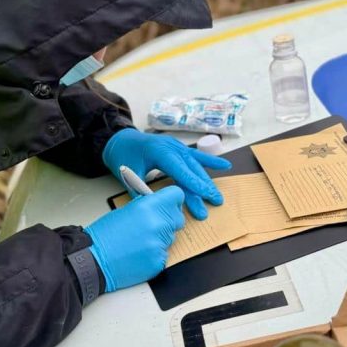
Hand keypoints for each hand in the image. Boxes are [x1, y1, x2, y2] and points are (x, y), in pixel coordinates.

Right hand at [84, 186, 185, 290]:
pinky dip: (154, 253)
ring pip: (171, 238)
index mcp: (148, 207)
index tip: (170, 204)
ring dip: (160, 238)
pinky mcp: (159, 261)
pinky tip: (139, 253)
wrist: (94, 260)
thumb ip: (146, 206)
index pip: (177, 196)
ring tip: (139, 242)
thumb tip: (158, 205)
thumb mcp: (124, 210)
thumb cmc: (103, 236)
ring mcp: (159, 244)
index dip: (173, 200)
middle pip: (178, 218)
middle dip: (168, 220)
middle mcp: (157, 224)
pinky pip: (164, 253)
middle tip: (153, 225)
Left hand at [102, 128, 230, 219]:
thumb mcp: (129, 174)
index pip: (180, 170)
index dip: (194, 183)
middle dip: (204, 188)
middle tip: (216, 202)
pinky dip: (211, 161)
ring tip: (217, 197)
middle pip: (191, 170)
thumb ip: (142, 190)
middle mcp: (172, 147)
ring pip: (196, 166)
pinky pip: (196, 156)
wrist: (121, 140)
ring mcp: (177, 147)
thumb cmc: (124, 156)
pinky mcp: (179, 149)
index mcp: (159, 151)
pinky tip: (225, 165)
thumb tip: (155, 206)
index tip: (207, 195)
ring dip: (207, 182)